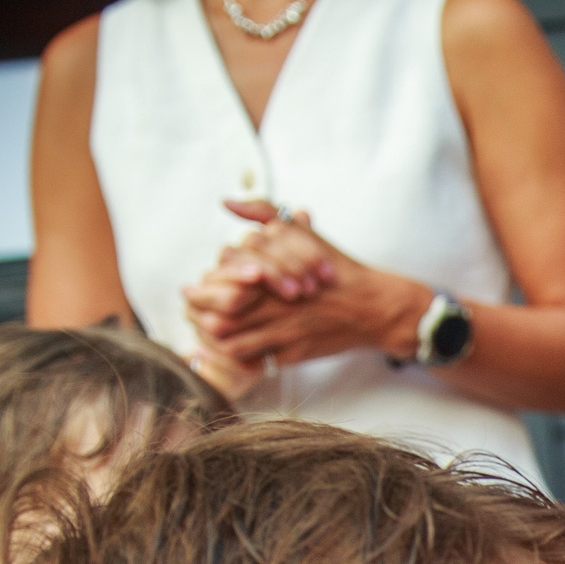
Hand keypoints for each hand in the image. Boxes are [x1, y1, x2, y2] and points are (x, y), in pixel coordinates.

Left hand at [182, 203, 425, 369]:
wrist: (373, 307)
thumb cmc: (337, 270)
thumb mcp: (303, 234)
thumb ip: (263, 213)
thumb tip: (228, 202)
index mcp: (272, 271)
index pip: (221, 279)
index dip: (203, 287)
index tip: (193, 289)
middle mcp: (275, 302)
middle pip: (218, 313)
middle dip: (199, 314)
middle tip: (191, 312)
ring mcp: (283, 331)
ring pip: (231, 341)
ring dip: (213, 338)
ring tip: (205, 333)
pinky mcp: (293, 353)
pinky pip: (254, 361)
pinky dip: (236, 358)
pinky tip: (232, 350)